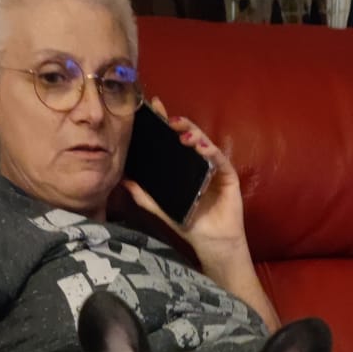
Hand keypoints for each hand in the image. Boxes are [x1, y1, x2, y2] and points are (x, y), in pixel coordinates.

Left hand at [122, 96, 246, 267]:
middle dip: (180, 124)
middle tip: (169, 119)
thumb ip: (145, 196)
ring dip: (194, 135)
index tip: (155, 108)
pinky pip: (219, 160)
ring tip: (182, 134)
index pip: (174, 141)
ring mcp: (214, 167)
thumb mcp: (163, 209)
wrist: (212, 244)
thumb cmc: (190, 225)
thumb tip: (124, 181)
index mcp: (184, 167)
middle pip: (190, 137)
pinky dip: (211, 151)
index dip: (165, 123)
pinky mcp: (228, 175)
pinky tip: (202, 148)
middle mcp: (200, 163)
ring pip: (205, 144)